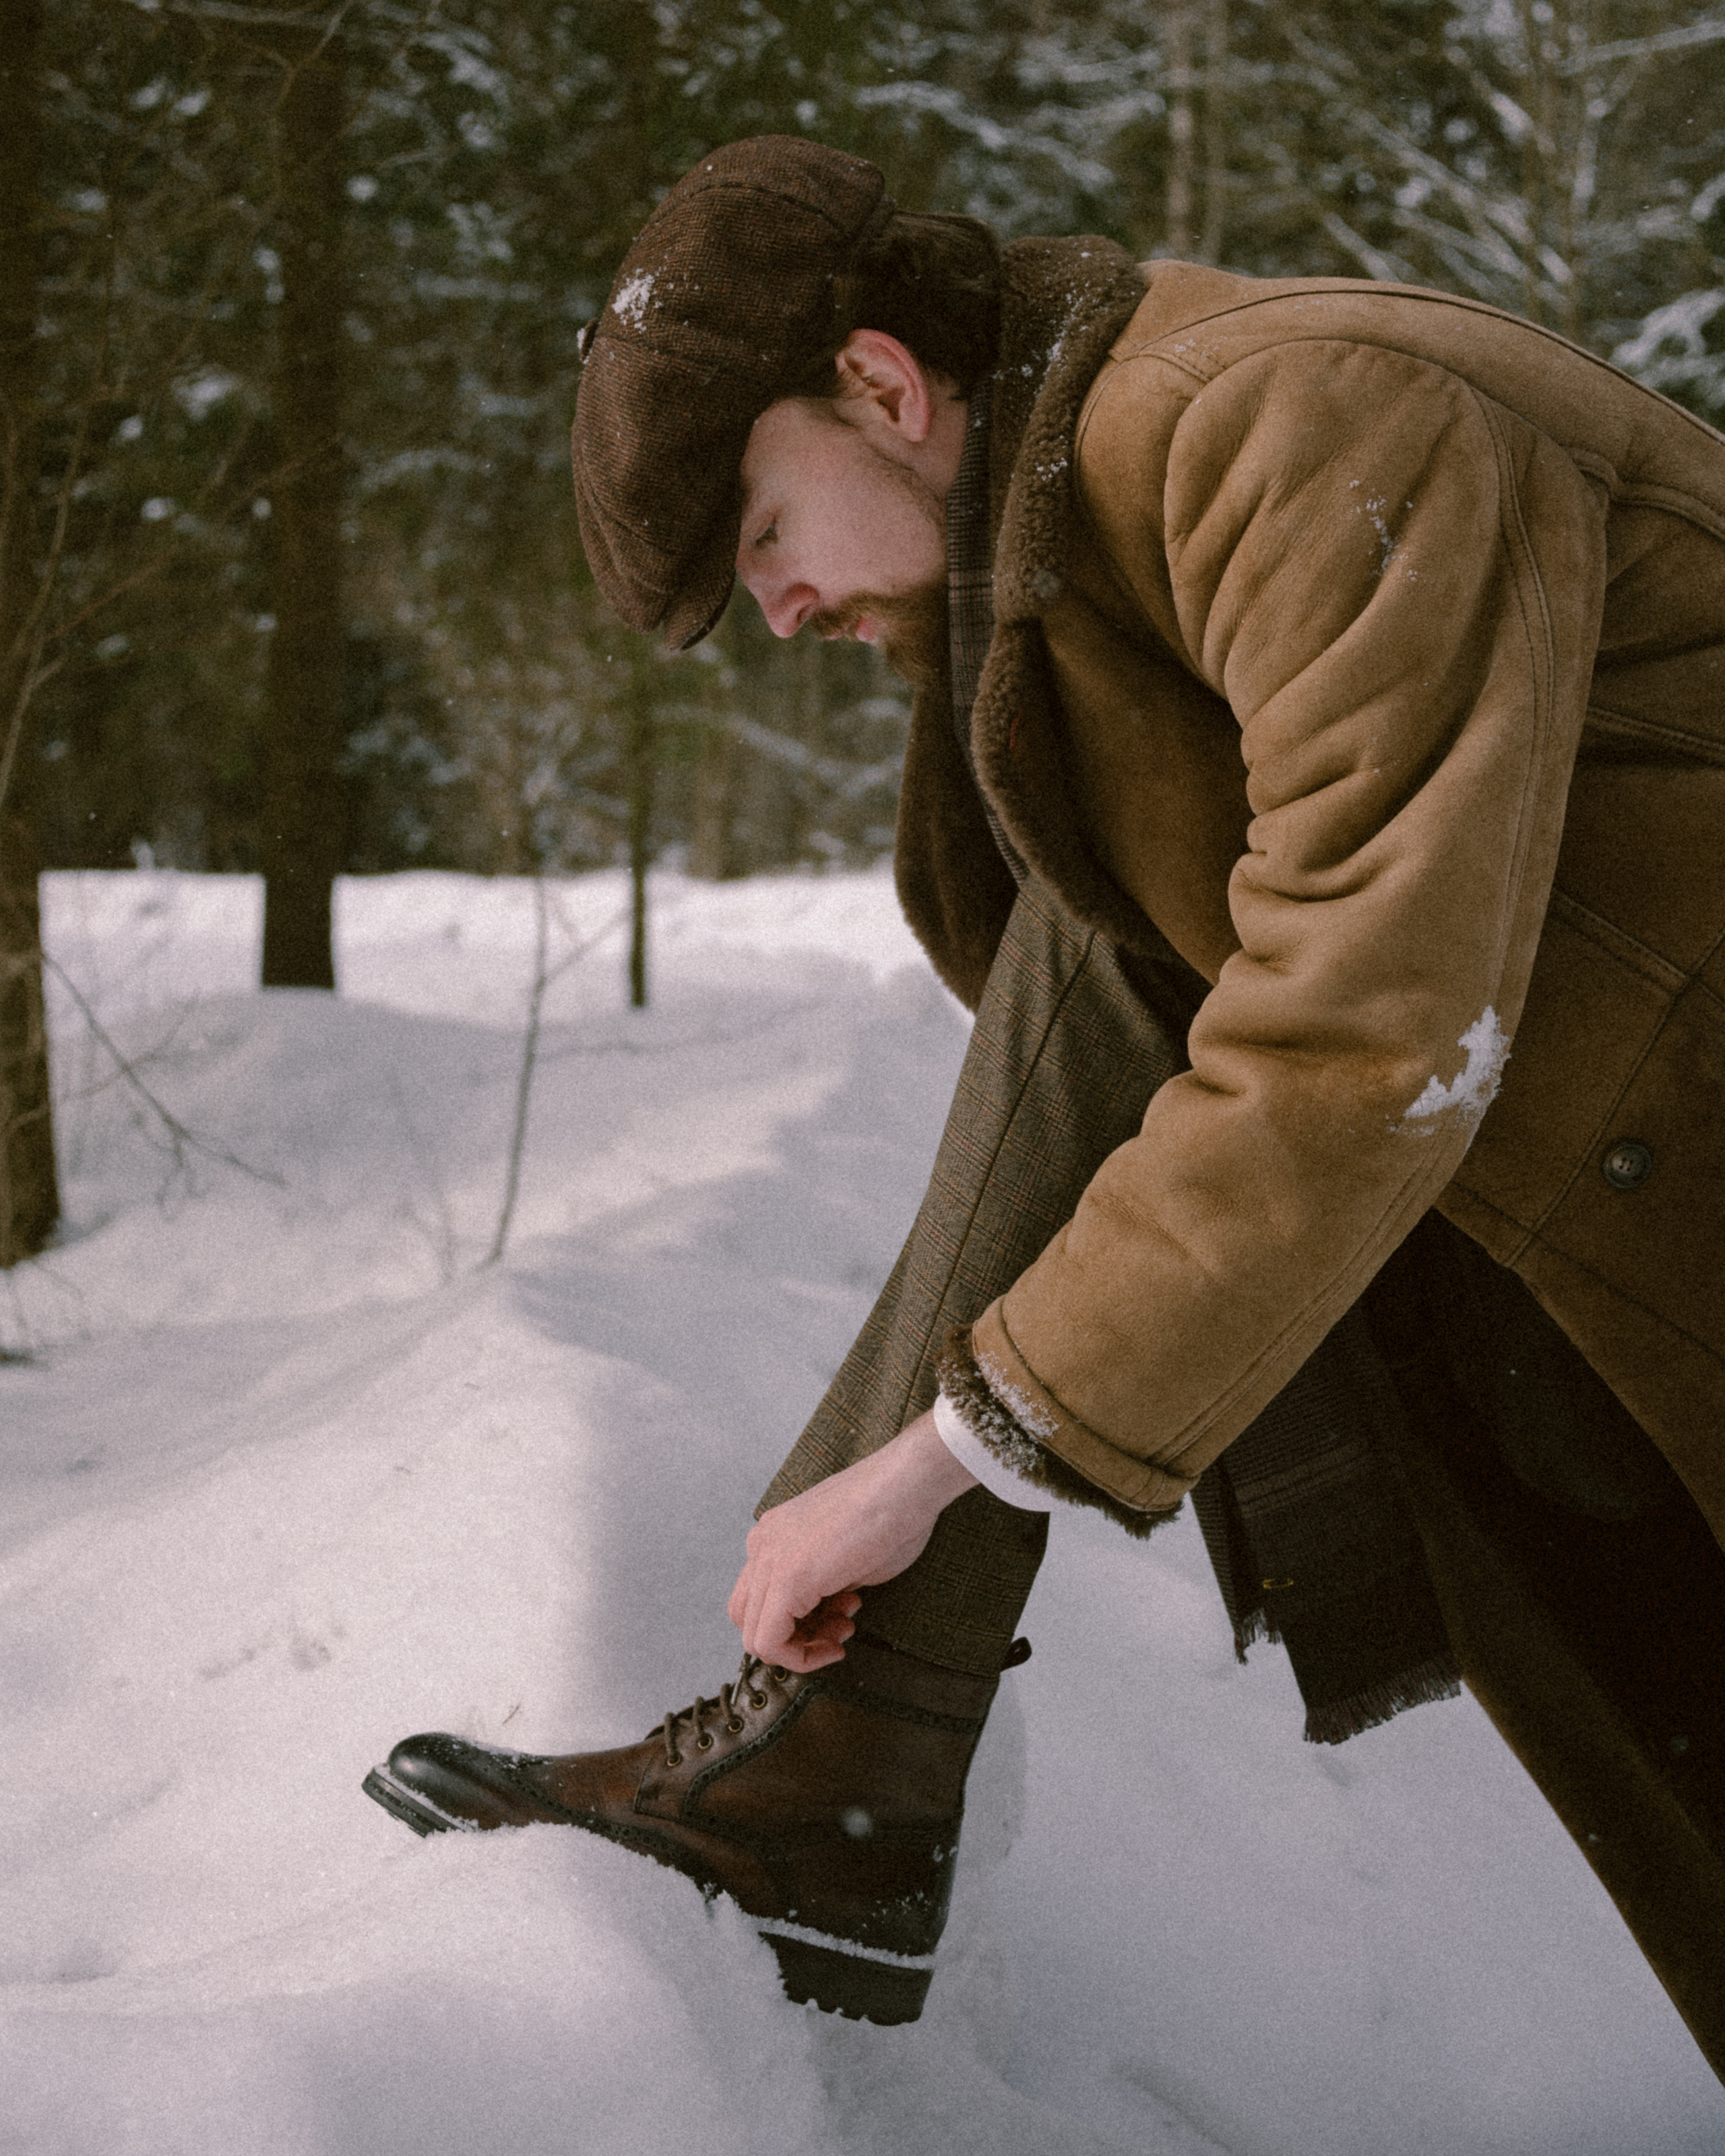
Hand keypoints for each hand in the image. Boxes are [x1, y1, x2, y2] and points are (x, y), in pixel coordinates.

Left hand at [727, 1410, 978, 1671]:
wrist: (907, 1484)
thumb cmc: (890, 1512)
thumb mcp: (843, 1558)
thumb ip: (821, 1586)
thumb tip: (821, 1617)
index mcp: (773, 1536)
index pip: (759, 1601)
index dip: (794, 1627)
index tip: (834, 1624)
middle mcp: (762, 1546)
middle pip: (750, 1621)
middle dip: (794, 1641)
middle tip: (836, 1633)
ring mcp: (769, 1560)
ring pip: (755, 1636)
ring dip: (800, 1649)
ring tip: (844, 1629)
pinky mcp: (787, 1578)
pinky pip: (770, 1640)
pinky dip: (801, 1656)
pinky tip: (837, 1644)